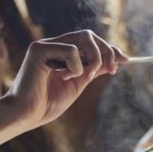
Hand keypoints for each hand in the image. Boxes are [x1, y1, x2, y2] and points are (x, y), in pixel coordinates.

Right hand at [6, 30, 127, 128]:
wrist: (27, 115)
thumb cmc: (47, 104)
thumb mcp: (77, 85)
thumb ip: (92, 71)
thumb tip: (114, 61)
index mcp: (62, 53)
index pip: (90, 42)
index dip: (109, 49)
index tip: (125, 59)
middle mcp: (54, 45)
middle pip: (89, 35)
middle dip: (106, 52)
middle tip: (112, 70)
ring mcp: (45, 45)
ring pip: (83, 38)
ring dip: (94, 58)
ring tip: (86, 75)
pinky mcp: (39, 49)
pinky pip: (71, 50)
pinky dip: (76, 66)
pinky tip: (64, 76)